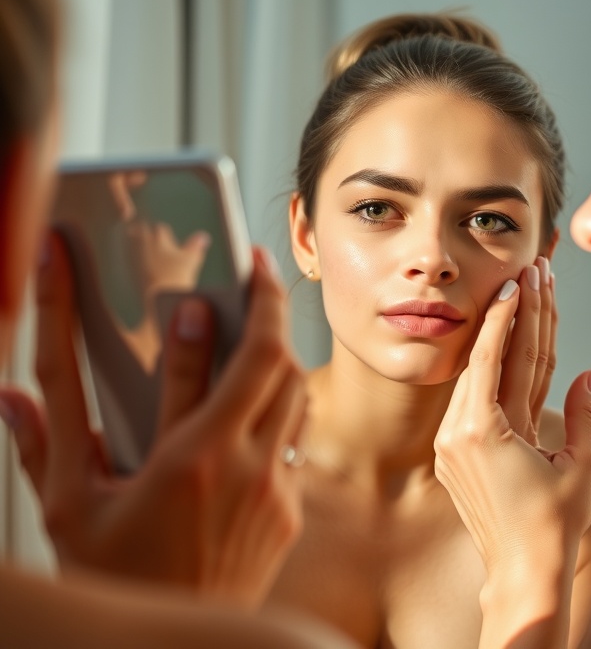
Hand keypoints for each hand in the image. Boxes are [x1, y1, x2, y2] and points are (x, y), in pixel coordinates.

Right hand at [0, 234, 306, 606]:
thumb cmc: (119, 584)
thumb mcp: (70, 517)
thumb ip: (42, 448)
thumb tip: (10, 396)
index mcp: (184, 465)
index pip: (196, 365)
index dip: (206, 309)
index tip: (212, 270)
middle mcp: (241, 471)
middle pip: (274, 364)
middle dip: (271, 307)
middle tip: (258, 271)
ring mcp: (274, 491)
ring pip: (297, 397)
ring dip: (282, 354)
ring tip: (263, 321)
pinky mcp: (289, 512)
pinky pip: (297, 441)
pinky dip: (282, 408)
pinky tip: (262, 397)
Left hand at [434, 277, 590, 645]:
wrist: (520, 573)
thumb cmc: (556, 524)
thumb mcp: (582, 467)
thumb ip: (585, 414)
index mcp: (488, 431)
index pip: (500, 355)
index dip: (513, 314)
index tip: (522, 279)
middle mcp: (461, 432)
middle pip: (489, 358)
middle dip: (510, 313)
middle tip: (525, 273)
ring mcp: (452, 444)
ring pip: (480, 377)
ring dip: (499, 339)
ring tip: (516, 300)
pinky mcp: (453, 455)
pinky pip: (473, 402)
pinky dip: (490, 374)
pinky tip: (502, 348)